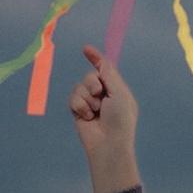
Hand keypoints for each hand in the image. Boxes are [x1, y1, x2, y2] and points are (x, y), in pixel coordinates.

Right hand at [69, 45, 141, 192]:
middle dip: (92, 83)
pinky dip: (80, 106)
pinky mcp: (78, 111)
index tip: (86, 49)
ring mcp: (90, 102)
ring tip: (95, 111)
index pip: (104, 69)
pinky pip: (72, 98)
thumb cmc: (120, 120)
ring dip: (87, 97)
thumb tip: (102, 60)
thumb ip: (109, 74)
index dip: (95, 58)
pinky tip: (87, 117)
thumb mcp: (119, 93)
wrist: (108, 143)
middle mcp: (103, 94)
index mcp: (116, 88)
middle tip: (99, 94)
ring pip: (79, 86)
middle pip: (89, 76)